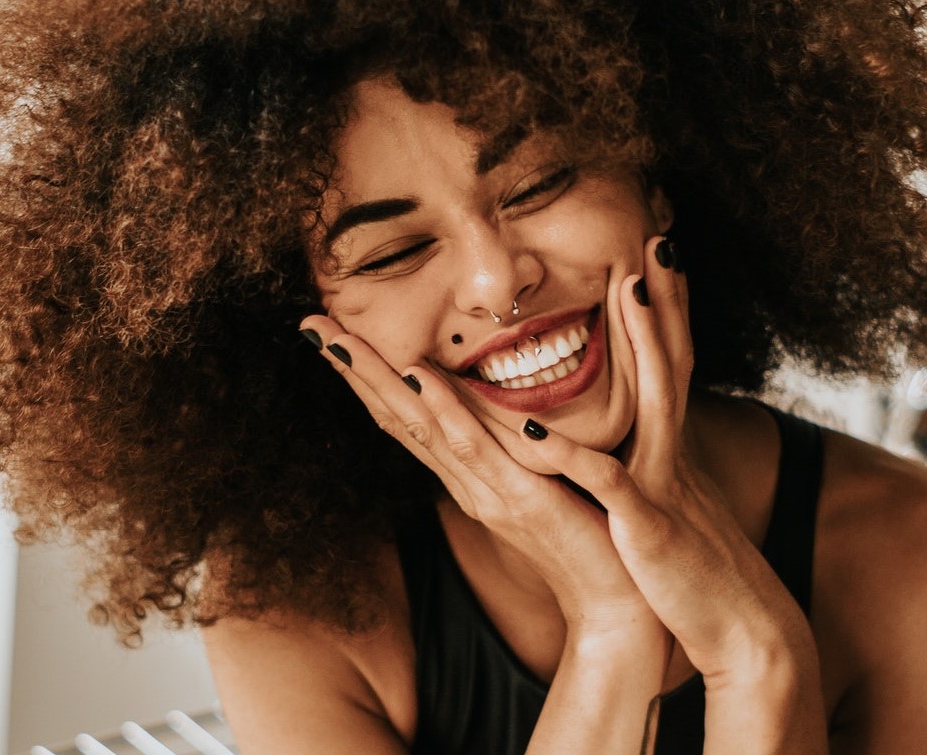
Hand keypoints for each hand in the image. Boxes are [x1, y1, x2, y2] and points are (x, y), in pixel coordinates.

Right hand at [298, 312, 667, 648]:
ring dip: (378, 380)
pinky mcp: (521, 500)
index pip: (406, 417)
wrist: (615, 601)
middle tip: (310, 325)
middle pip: (396, 417)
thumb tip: (492, 405)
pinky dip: (445, 411)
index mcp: (468, 474)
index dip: (367, 376)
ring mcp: (487, 491)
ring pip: (421, 426)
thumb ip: (513, 445)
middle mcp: (466, 481)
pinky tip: (420, 378)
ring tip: (340, 340)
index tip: (333, 334)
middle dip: (353, 370)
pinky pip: (476, 449)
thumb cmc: (585, 535)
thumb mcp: (540, 478)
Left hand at [523, 236, 815, 688]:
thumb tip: (641, 445)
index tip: (656, 260)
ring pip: (656, 402)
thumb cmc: (698, 575)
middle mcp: (673, 456)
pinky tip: (538, 431)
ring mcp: (664, 486)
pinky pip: (609, 485)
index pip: (671, 368)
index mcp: (671, 452)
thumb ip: (655, 470)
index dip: (667, 314)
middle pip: (674, 363)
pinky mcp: (648, 527)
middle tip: (659, 241)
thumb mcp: (676, 509)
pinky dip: (574, 458)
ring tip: (630, 291)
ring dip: (646, 345)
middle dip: (667, 302)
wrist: (745, 636)